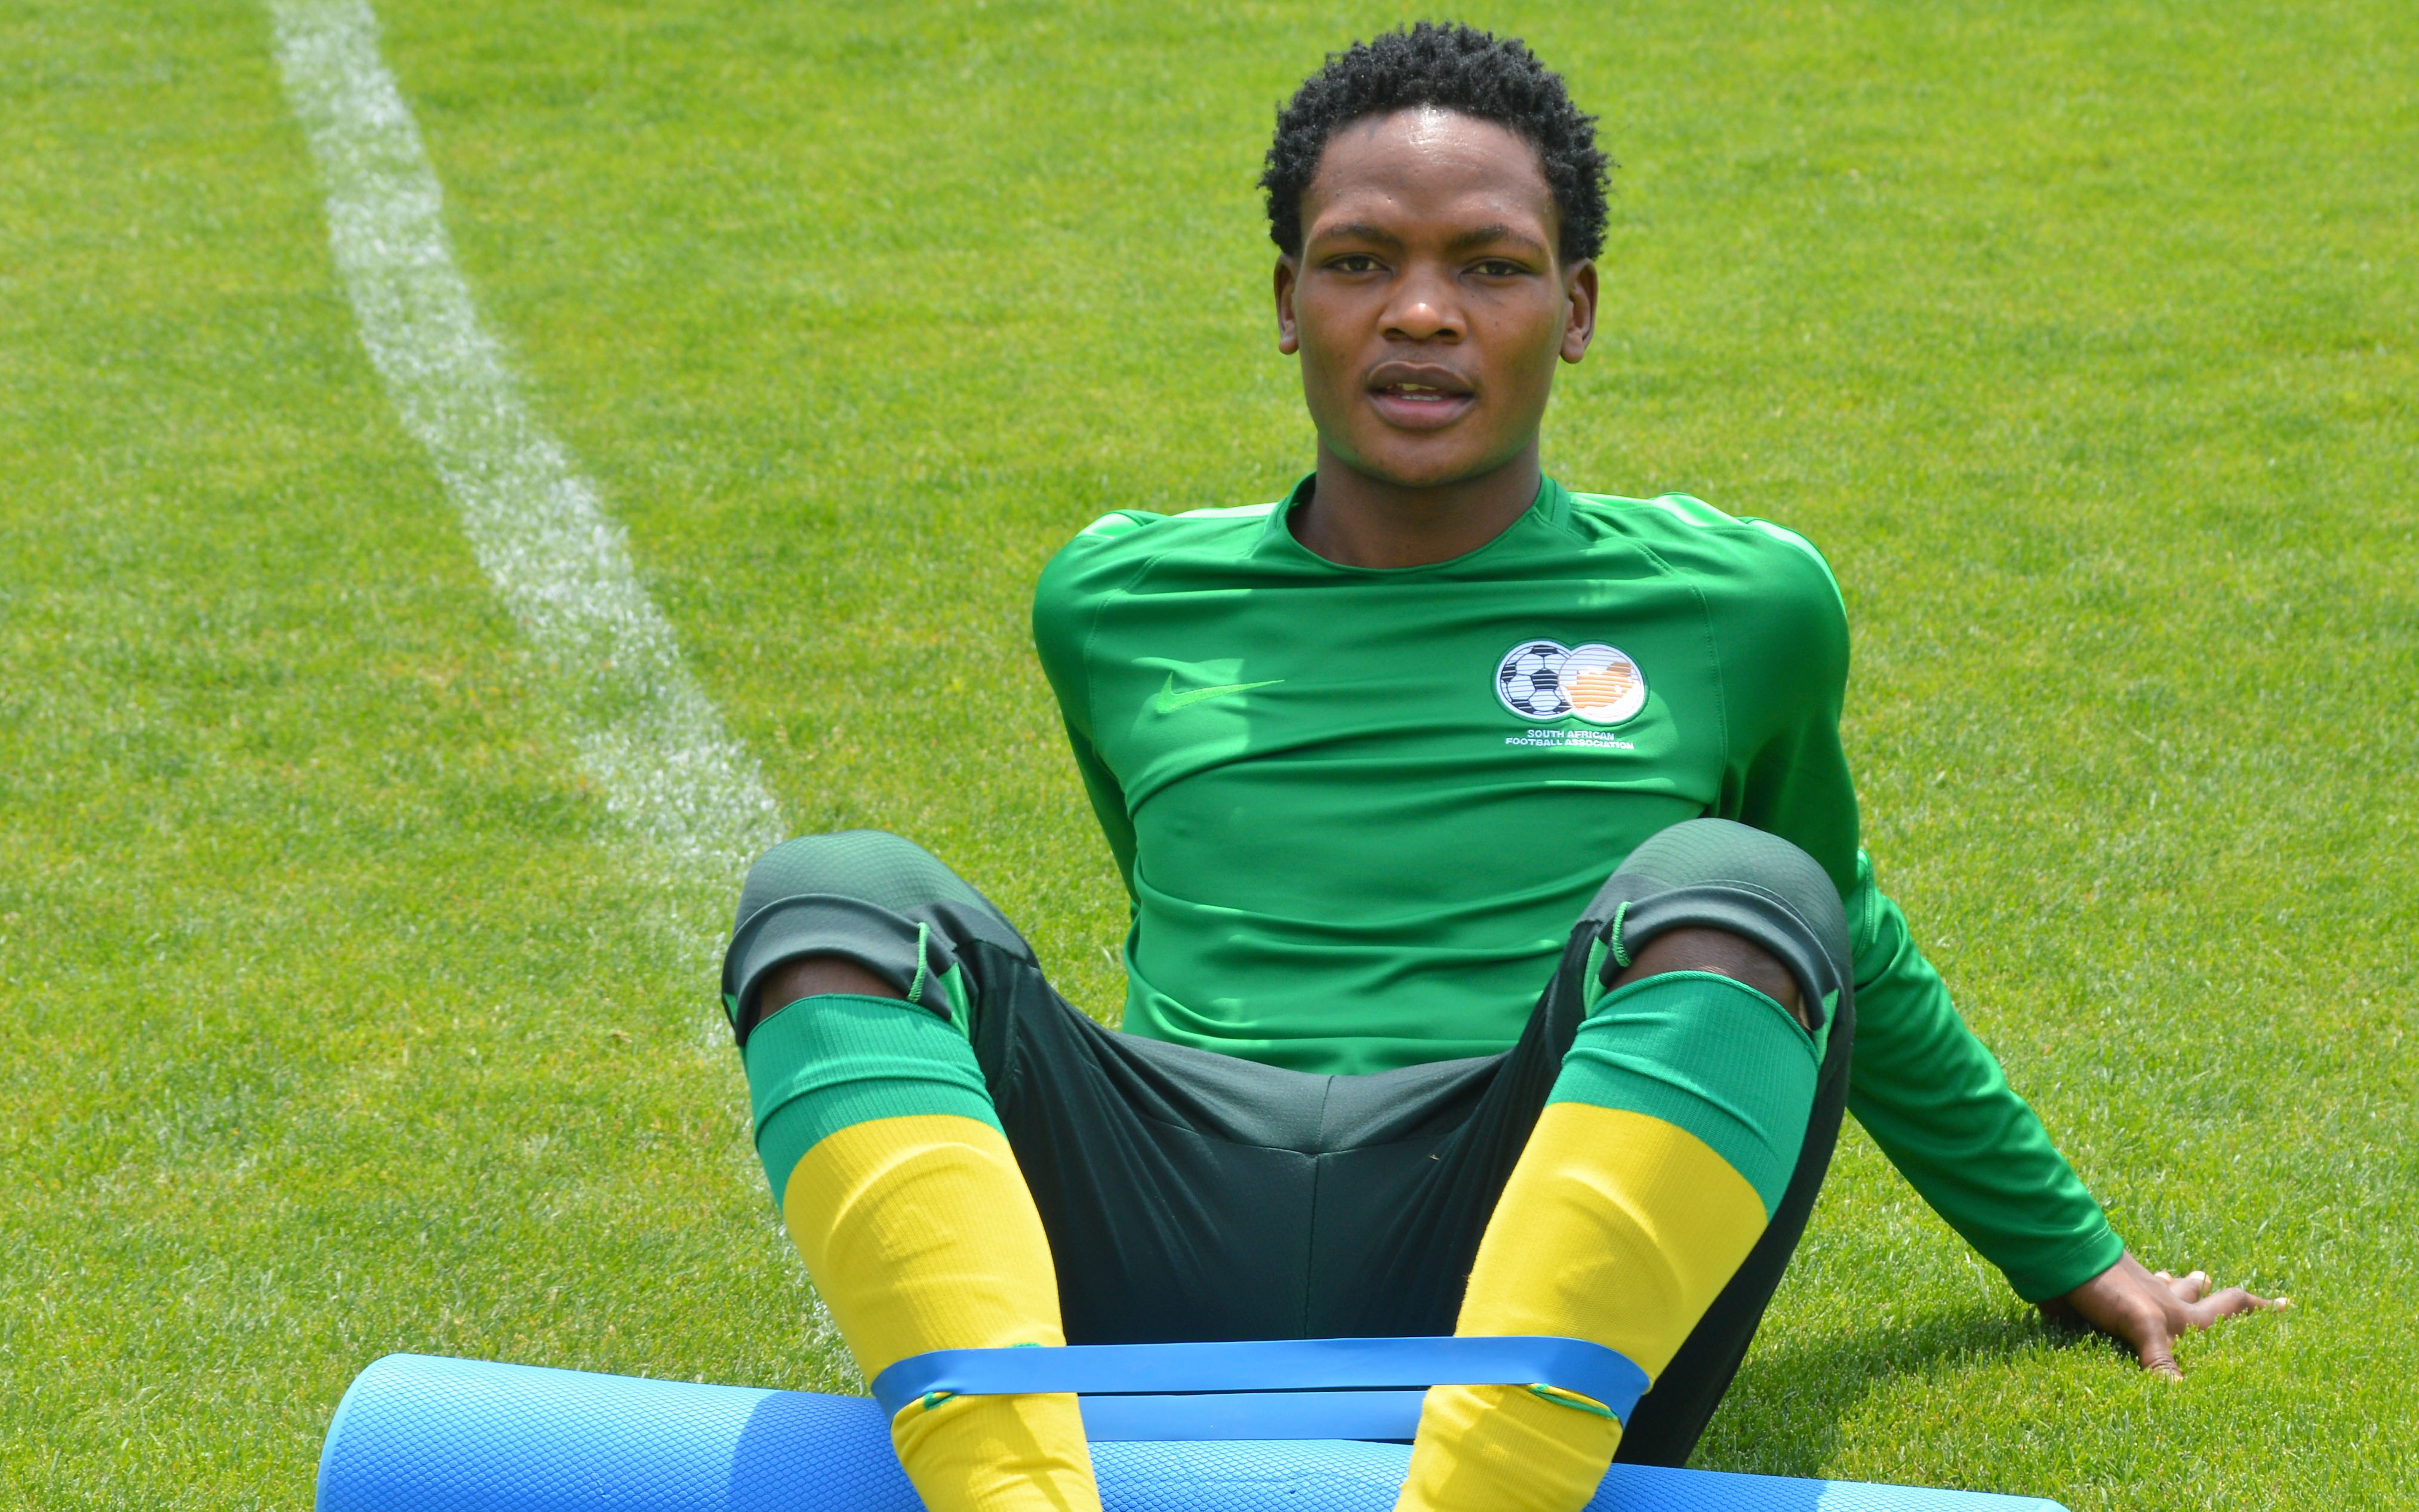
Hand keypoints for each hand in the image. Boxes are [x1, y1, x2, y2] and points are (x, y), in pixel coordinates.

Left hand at [2038, 1251, 2286, 1377]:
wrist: (2055, 1261)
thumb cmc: (2108, 1285)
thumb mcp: (2141, 1321)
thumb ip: (2159, 1359)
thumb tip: (2180, 1397)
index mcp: (2182, 1312)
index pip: (2231, 1306)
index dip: (2259, 1308)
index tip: (2286, 1304)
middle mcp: (2162, 1305)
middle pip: (2196, 1296)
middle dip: (2212, 1292)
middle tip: (2216, 1281)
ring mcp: (2132, 1303)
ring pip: (2159, 1293)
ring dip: (2169, 1288)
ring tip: (2173, 1281)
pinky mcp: (2102, 1308)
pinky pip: (2121, 1312)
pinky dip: (2125, 1311)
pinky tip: (2118, 1314)